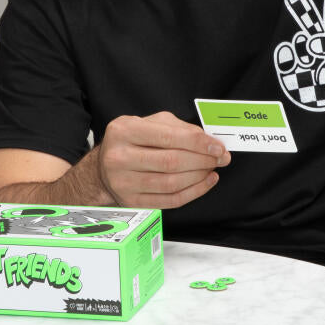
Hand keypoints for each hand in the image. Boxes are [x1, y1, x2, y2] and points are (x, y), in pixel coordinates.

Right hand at [95, 111, 230, 207]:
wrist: (104, 167)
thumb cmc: (131, 142)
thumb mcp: (148, 123)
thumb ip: (177, 127)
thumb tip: (207, 140)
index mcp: (124, 131)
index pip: (168, 137)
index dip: (198, 143)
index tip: (217, 147)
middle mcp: (119, 157)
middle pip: (172, 162)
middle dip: (203, 160)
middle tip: (220, 158)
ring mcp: (123, 182)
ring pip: (172, 183)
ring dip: (199, 177)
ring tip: (212, 168)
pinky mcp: (132, 201)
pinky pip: (169, 201)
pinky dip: (193, 192)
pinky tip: (205, 182)